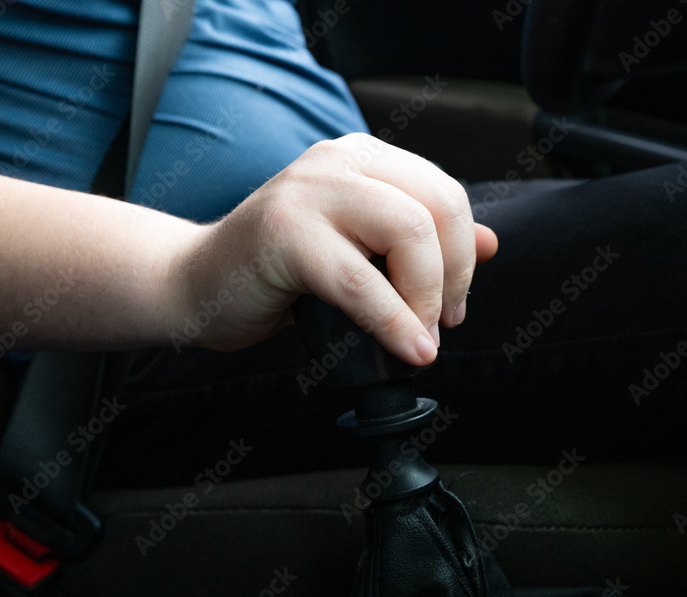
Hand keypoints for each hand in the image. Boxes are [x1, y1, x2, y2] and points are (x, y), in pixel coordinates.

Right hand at [178, 133, 498, 364]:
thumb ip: (421, 240)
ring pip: (408, 233)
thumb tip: (491, 242)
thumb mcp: (361, 249)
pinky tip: (410, 350)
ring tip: (419, 336)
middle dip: (453, 277)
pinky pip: (362, 282)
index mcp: (362, 157)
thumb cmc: (279, 272)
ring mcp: (309, 190)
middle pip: (437, 208)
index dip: (463, 255)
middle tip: (440, 323)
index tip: (454, 305)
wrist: (195, 285)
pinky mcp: (285, 233)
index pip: (445, 193)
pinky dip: (395, 322)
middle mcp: (338, 160)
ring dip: (427, 298)